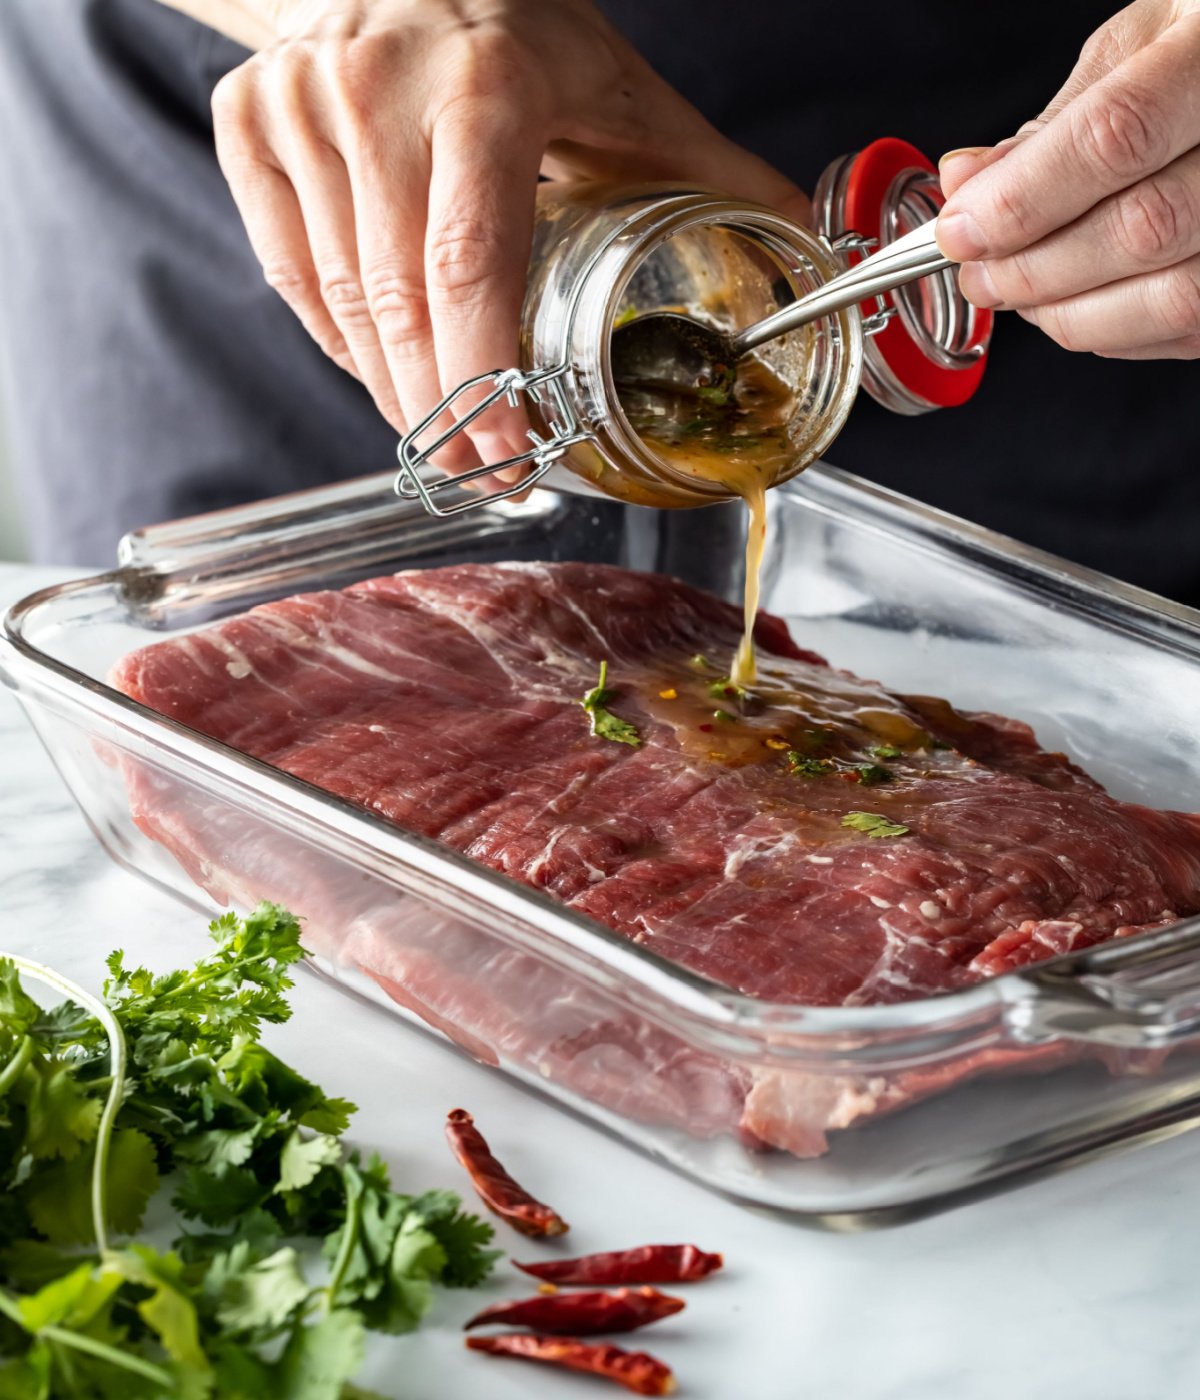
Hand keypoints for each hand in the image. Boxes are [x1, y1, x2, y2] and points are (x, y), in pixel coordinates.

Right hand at [211, 0, 809, 476]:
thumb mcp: (626, 96)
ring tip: (443, 434)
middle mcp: (379, 88)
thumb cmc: (524, 39)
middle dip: (441, 412)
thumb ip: (712, 176)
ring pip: (339, 299)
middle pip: (398, 300)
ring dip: (394, 389)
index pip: (472, 262)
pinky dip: (341, 342)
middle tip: (480, 476)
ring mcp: (301, 104)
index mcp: (486, 84)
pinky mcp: (248, 124)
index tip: (507, 457)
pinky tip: (386, 371)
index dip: (484, 378)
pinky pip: (290, 276)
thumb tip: (809, 254)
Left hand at [935, 0, 1199, 359]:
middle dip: (1032, 268)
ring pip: (1171, 299)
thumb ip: (1055, 124)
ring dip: (1068, 312)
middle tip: (978, 271)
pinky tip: (1075, 302)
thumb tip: (967, 185)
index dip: (1022, 199)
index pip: (1114, 140)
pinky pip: (1185, 329)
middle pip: (1141, 230)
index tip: (961, 229)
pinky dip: (1111, 330)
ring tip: (1019, 291)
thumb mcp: (1133, 50)